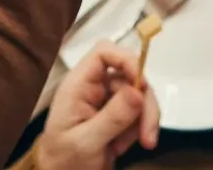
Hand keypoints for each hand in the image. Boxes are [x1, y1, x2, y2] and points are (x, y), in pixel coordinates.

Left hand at [39, 43, 158, 169]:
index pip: (104, 53)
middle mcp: (94, 87)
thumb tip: (139, 91)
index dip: (126, 59)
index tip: (142, 84)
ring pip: (138, 95)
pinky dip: (138, 130)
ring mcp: (106, 101)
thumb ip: (112, 117)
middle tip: (148, 136)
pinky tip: (122, 148)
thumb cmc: (63, 161)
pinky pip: (138, 112)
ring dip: (144, 120)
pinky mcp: (116, 116)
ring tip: (135, 146)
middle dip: (144, 104)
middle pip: (129, 76)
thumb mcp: (85, 142)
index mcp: (78, 85)